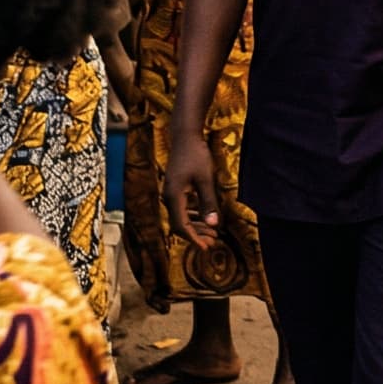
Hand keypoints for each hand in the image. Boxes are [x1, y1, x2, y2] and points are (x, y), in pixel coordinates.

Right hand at [165, 136, 219, 251]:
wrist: (185, 136)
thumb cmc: (196, 154)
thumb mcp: (206, 179)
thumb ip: (209, 202)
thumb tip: (213, 225)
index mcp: (174, 197)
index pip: (181, 226)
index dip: (193, 239)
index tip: (206, 248)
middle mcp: (169, 197)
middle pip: (180, 224)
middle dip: (196, 235)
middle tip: (213, 243)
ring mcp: (171, 192)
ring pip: (182, 216)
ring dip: (196, 226)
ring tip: (212, 232)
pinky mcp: (175, 188)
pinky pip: (183, 208)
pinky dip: (193, 215)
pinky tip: (204, 218)